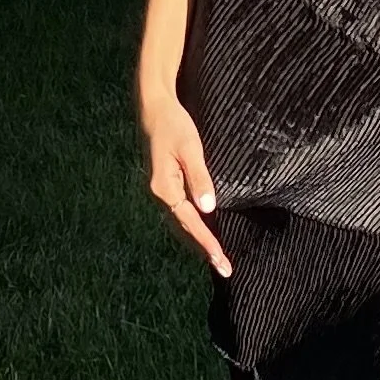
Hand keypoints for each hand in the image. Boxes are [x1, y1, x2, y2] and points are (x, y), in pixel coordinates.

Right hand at [139, 85, 231, 276]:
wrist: (155, 110)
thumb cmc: (175, 125)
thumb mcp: (190, 149)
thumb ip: (199, 178)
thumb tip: (208, 209)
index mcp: (164, 188)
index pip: (190, 222)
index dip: (207, 242)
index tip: (220, 260)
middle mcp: (161, 194)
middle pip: (185, 228)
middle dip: (204, 249)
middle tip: (225, 269)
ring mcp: (163, 191)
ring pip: (182, 223)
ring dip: (199, 241)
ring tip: (218, 259)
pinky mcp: (168, 186)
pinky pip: (181, 212)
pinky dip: (194, 227)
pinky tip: (205, 233)